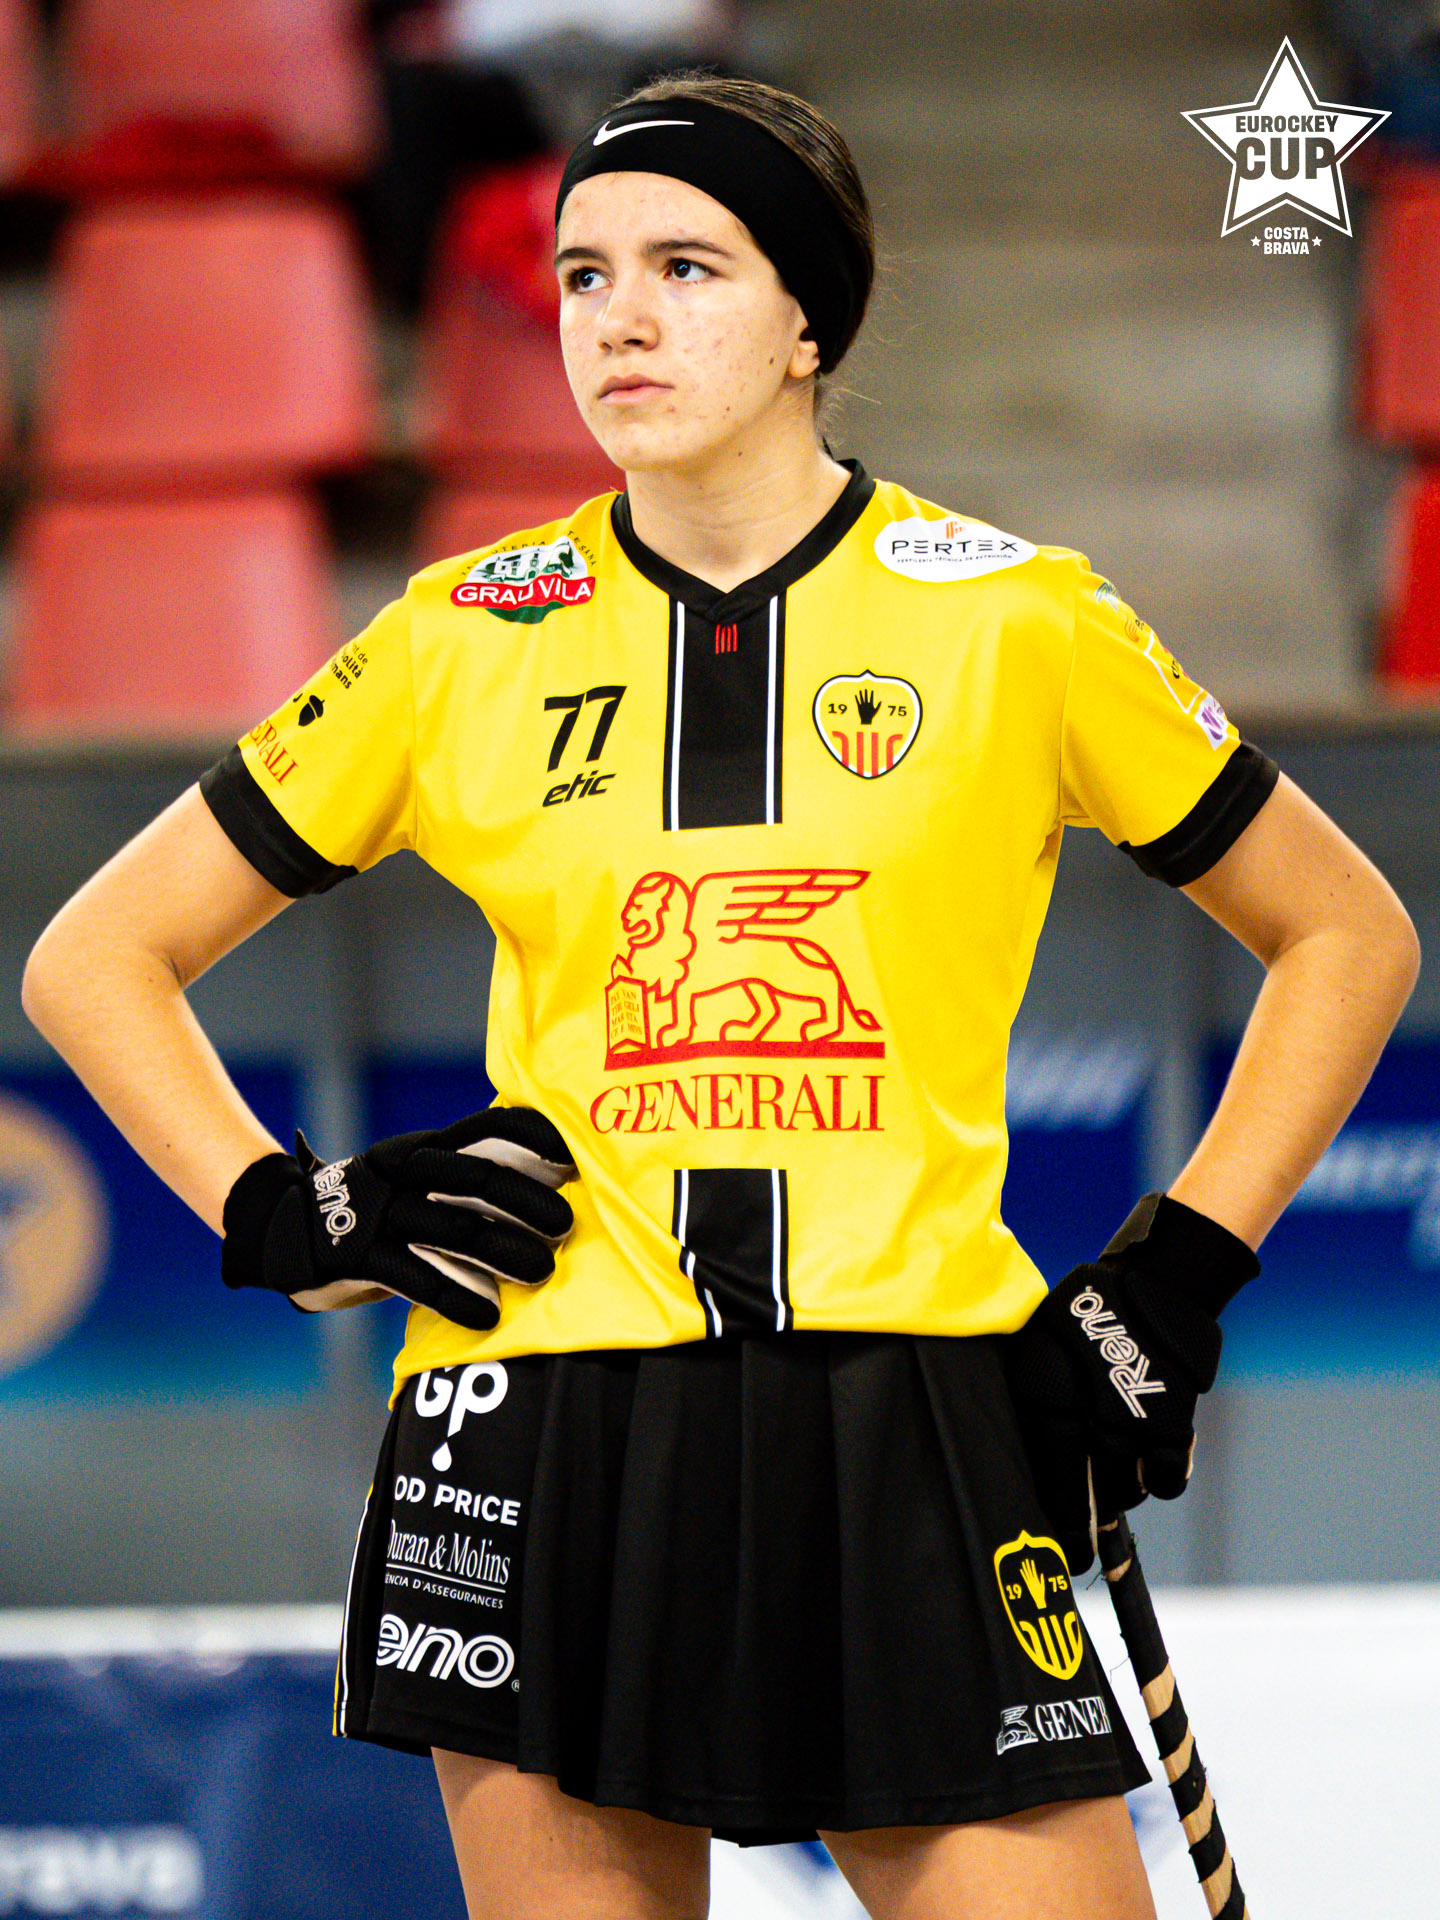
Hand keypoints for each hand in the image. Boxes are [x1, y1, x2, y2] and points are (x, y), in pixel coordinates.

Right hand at [220, 1107, 576, 1331]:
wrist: (280, 1227)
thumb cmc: (371, 1207)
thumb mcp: (409, 1178)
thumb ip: (460, 1179)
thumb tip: (543, 1190)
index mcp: (421, 1147)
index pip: (483, 1127)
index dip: (530, 1136)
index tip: (569, 1157)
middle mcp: (401, 1171)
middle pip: (475, 1178)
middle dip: (526, 1200)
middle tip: (566, 1224)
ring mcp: (378, 1212)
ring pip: (452, 1229)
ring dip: (504, 1250)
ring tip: (542, 1270)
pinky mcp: (358, 1255)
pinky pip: (415, 1278)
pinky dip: (456, 1298)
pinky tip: (488, 1317)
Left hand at [1002, 1193, 1257, 1573]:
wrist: (1156, 1283)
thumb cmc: (1086, 1313)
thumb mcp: (1038, 1342)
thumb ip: (1031, 1399)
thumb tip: (1019, 1456)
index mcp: (1041, 1390)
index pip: (1039, 1470)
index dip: (1048, 1514)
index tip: (1048, 1546)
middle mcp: (1084, 1411)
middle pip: (1082, 1494)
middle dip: (1080, 1534)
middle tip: (1079, 1559)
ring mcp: (1130, 1421)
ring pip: (1125, 1490)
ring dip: (1122, 1492)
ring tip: (1118, 1476)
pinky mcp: (1173, 1424)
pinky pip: (1167, 1482)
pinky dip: (1163, 1480)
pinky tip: (1155, 1465)